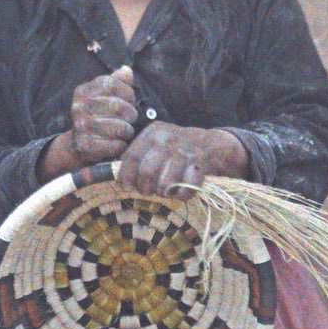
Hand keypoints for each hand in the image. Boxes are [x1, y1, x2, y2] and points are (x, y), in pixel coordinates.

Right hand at [41, 66, 137, 178]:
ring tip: (124, 132)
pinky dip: (121, 145)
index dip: (127, 92)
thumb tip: (127, 70)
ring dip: (128, 131)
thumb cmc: (97, 117)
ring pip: (120, 127)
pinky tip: (117, 143)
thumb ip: (116, 81)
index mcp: (83, 91)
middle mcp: (79, 107)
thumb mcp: (103, 96)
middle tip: (130, 119)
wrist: (78, 146)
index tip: (130, 100)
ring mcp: (81, 128)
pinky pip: (116, 145)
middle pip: (118, 105)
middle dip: (131, 113)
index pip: (112, 83)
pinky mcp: (86, 147)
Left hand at [116, 123, 247, 196]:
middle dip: (145, 188)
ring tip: (165, 191)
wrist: (213, 145)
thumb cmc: (176, 150)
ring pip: (165, 184)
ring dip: (163, 192)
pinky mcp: (200, 165)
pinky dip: (182, 195)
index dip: (126, 176)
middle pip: (147, 173)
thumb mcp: (156, 143)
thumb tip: (113, 175)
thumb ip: (138, 156)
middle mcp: (167, 139)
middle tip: (149, 191)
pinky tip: (181, 192)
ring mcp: (185, 151)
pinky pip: (185, 189)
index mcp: (152, 133)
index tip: (127, 186)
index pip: (131, 157)